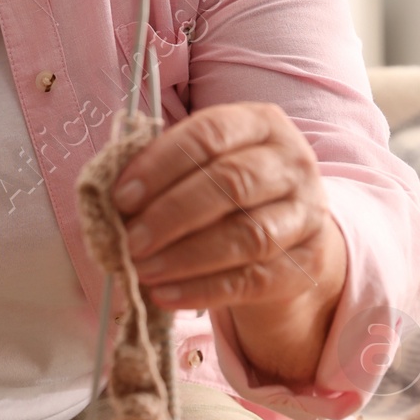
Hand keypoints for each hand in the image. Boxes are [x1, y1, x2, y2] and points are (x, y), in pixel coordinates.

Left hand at [111, 101, 346, 387]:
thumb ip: (162, 174)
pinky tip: (166, 295)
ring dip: (185, 256)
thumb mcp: (202, 167)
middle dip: (171, 214)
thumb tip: (112, 202)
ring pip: (246, 236)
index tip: (121, 196)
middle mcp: (292, 163)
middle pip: (231, 183)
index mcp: (260, 124)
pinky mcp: (307, 263)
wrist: (289, 237)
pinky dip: (204, 291)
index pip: (209, 135)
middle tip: (130, 241)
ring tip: (142, 271)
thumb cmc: (230, 193)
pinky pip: (253, 280)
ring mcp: (306, 214)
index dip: (161, 165)